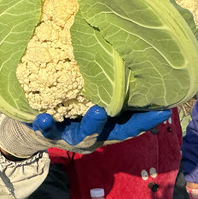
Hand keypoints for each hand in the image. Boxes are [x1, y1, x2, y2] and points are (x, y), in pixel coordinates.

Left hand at [0, 107, 171, 158]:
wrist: (33, 128)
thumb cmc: (71, 109)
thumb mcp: (90, 100)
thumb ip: (108, 90)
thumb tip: (133, 62)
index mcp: (106, 128)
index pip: (130, 125)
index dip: (147, 120)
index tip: (164, 109)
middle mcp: (93, 135)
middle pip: (110, 132)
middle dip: (124, 122)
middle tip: (132, 107)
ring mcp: (71, 136)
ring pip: (83, 134)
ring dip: (91, 124)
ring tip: (96, 112)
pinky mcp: (48, 134)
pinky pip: (47, 131)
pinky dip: (45, 125)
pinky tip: (42, 117)